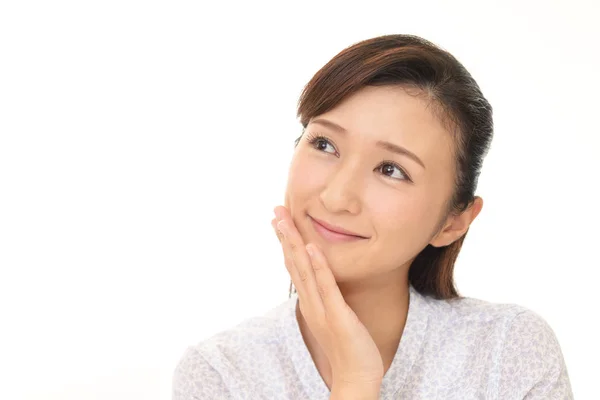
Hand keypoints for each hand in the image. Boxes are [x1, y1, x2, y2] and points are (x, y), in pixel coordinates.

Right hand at [271, 205, 383, 390]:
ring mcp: (321, 310)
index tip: (279, 220)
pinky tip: (311, 248)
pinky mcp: (337, 316)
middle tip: (276, 211)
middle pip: (293, 264)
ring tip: (286, 221)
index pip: (294, 266)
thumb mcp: (333, 316)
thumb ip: (326, 297)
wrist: (356, 377)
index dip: (286, 242)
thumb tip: (324, 280)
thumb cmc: (348, 346)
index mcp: (309, 302)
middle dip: (284, 236)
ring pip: (304, 271)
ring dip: (294, 244)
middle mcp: (310, 303)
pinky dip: (318, 266)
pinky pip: (326, 287)